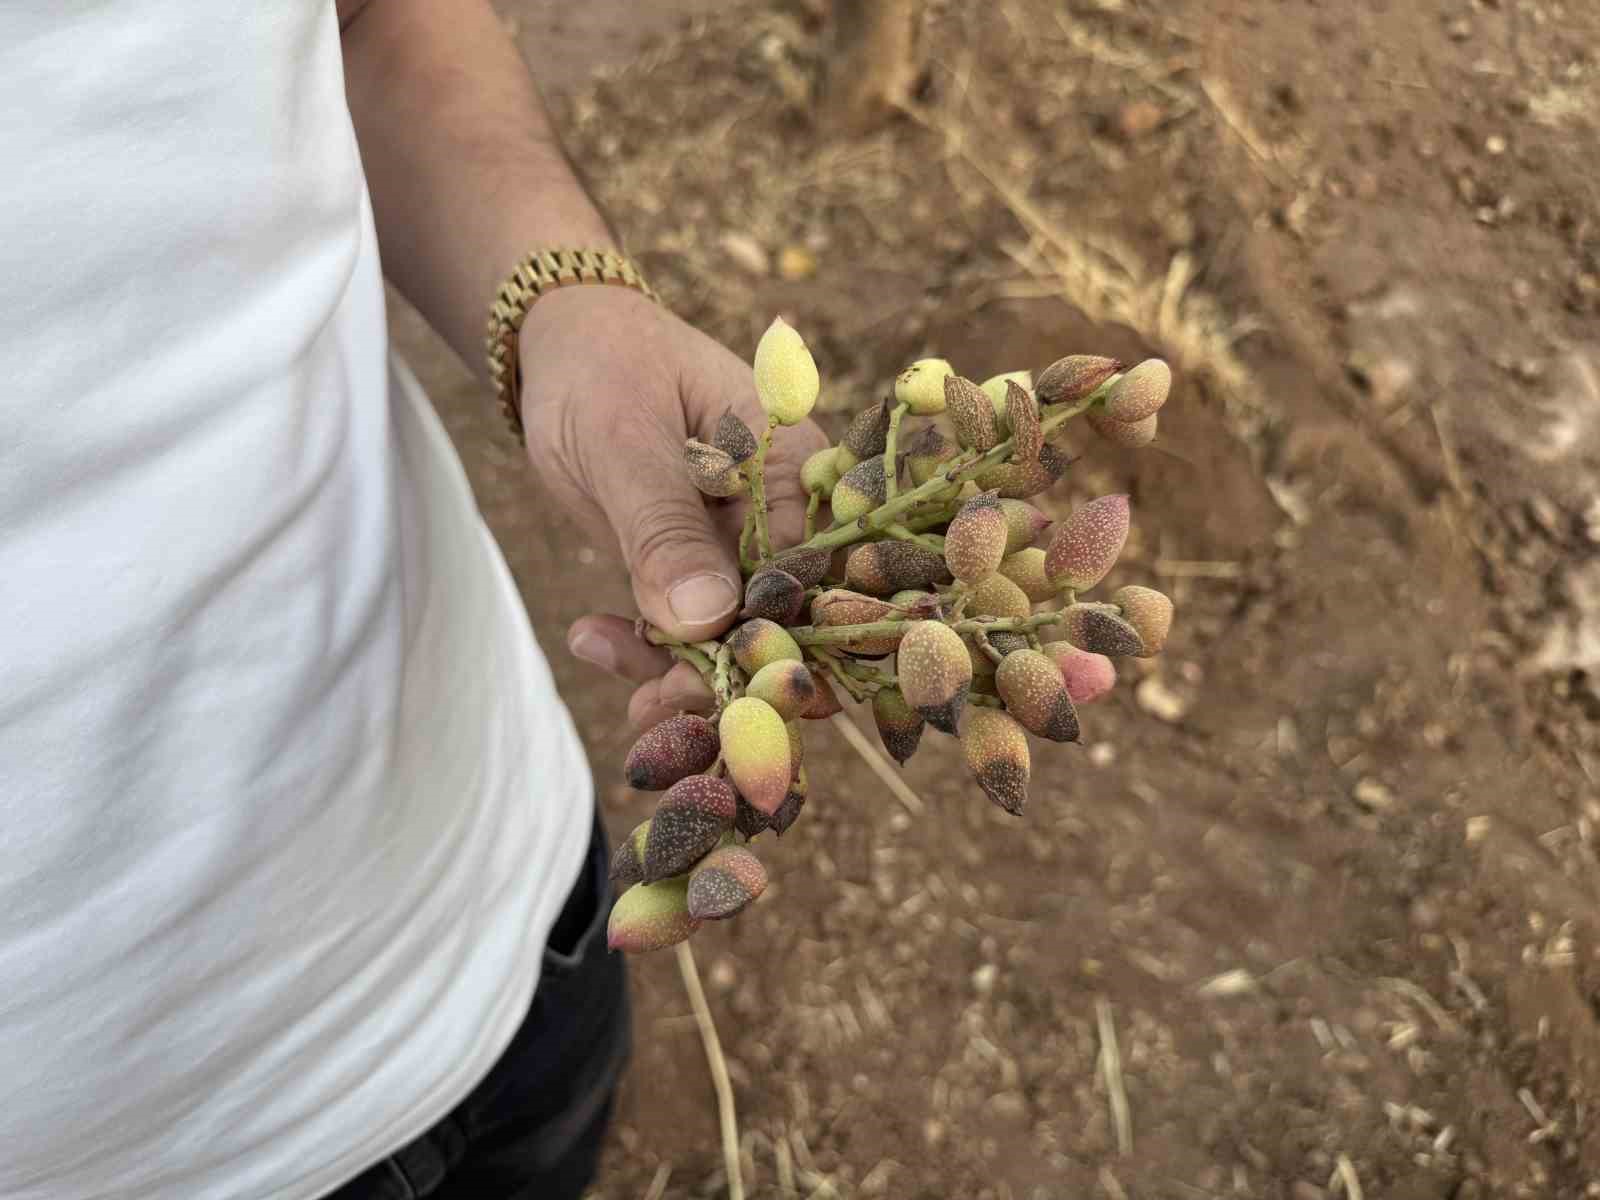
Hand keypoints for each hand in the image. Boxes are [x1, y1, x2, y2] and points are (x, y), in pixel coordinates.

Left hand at [518, 286, 827, 728]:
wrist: (560, 346)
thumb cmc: (602, 369)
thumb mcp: (624, 442)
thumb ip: (664, 529)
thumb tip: (708, 619)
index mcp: (797, 467)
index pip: (808, 575)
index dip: (773, 641)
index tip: (717, 688)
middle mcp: (786, 513)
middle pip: (780, 620)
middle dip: (723, 676)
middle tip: (648, 707)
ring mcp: (743, 546)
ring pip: (732, 639)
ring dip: (675, 673)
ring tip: (606, 669)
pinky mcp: (698, 568)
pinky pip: (688, 631)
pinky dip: (644, 650)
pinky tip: (590, 636)